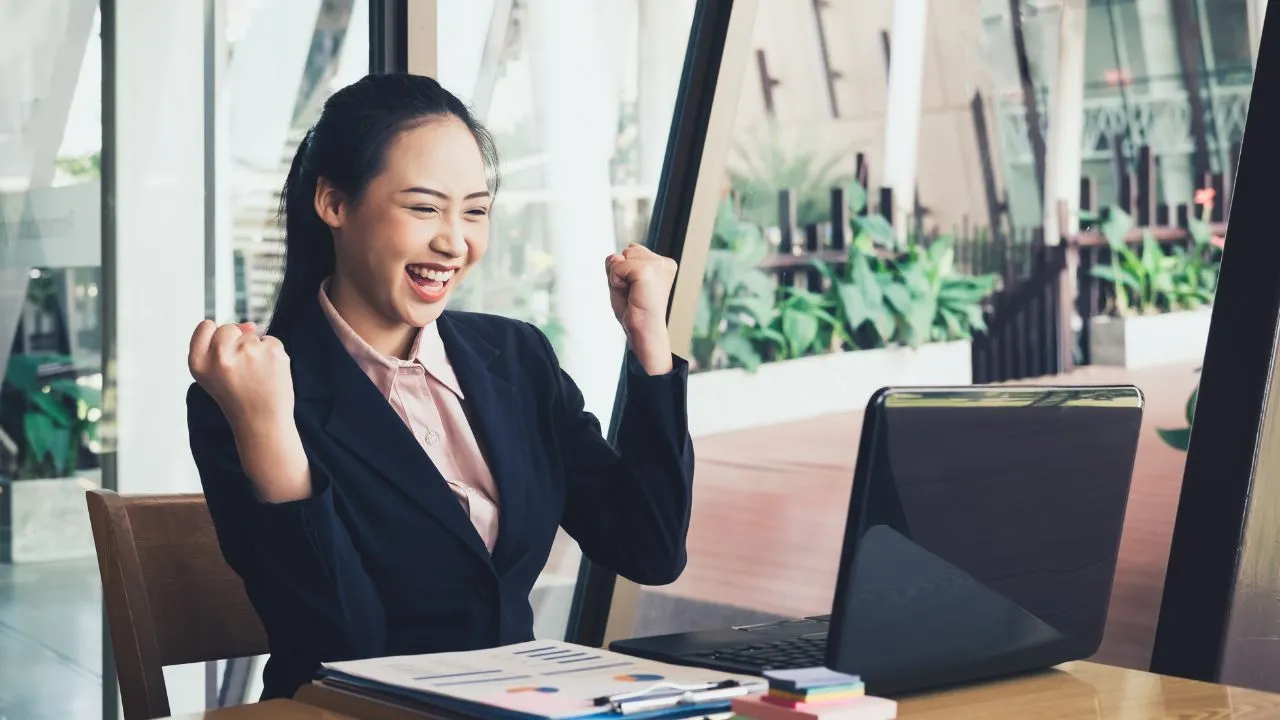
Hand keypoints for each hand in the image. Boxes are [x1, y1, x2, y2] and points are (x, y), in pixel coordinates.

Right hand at [189, 320, 310, 501]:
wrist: (262, 422)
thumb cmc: (238, 397)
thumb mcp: (214, 374)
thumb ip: (221, 345)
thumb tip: (250, 325)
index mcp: (198, 362)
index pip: (205, 326)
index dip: (215, 337)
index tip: (222, 356)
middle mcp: (219, 355)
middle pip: (229, 328)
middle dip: (237, 343)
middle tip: (241, 372)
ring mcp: (247, 352)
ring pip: (252, 335)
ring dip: (256, 350)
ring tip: (255, 376)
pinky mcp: (271, 351)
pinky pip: (271, 340)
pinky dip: (272, 354)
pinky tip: (269, 373)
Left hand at [606, 244, 676, 373]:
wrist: (644, 332)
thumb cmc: (635, 311)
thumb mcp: (623, 281)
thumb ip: (617, 264)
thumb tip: (617, 256)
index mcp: (664, 264)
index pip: (632, 250)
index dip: (625, 271)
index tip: (637, 290)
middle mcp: (664, 262)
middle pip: (627, 250)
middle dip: (622, 271)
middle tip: (633, 293)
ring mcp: (658, 265)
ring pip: (622, 256)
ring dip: (618, 276)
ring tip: (632, 293)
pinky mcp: (647, 271)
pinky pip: (617, 266)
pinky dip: (616, 280)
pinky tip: (630, 294)